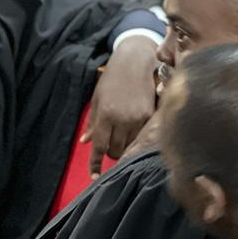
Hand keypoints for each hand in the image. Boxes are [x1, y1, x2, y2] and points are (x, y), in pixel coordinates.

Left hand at [81, 36, 157, 176]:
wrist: (135, 62)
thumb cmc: (112, 80)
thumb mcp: (97, 100)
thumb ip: (93, 122)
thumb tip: (86, 141)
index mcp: (106, 115)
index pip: (99, 147)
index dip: (95, 164)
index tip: (94, 176)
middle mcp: (123, 119)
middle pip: (116, 150)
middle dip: (111, 154)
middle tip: (110, 149)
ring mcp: (139, 117)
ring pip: (131, 145)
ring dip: (124, 147)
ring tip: (122, 141)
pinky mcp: (151, 114)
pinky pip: (143, 135)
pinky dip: (137, 138)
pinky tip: (134, 133)